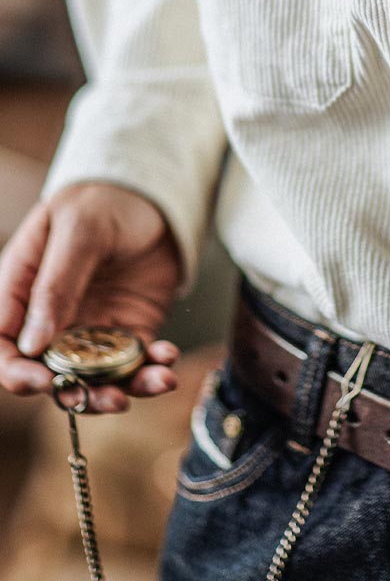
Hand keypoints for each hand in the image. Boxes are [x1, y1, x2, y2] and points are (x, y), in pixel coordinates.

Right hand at [0, 183, 181, 412]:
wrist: (152, 196)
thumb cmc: (104, 201)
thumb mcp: (79, 230)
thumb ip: (56, 283)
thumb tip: (32, 345)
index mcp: (22, 290)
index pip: (4, 343)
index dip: (16, 371)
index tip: (43, 383)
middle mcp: (52, 318)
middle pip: (50, 372)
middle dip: (78, 394)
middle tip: (109, 399)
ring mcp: (90, 327)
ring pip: (94, 377)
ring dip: (121, 389)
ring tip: (153, 382)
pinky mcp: (128, 329)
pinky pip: (134, 362)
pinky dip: (150, 369)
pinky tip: (167, 360)